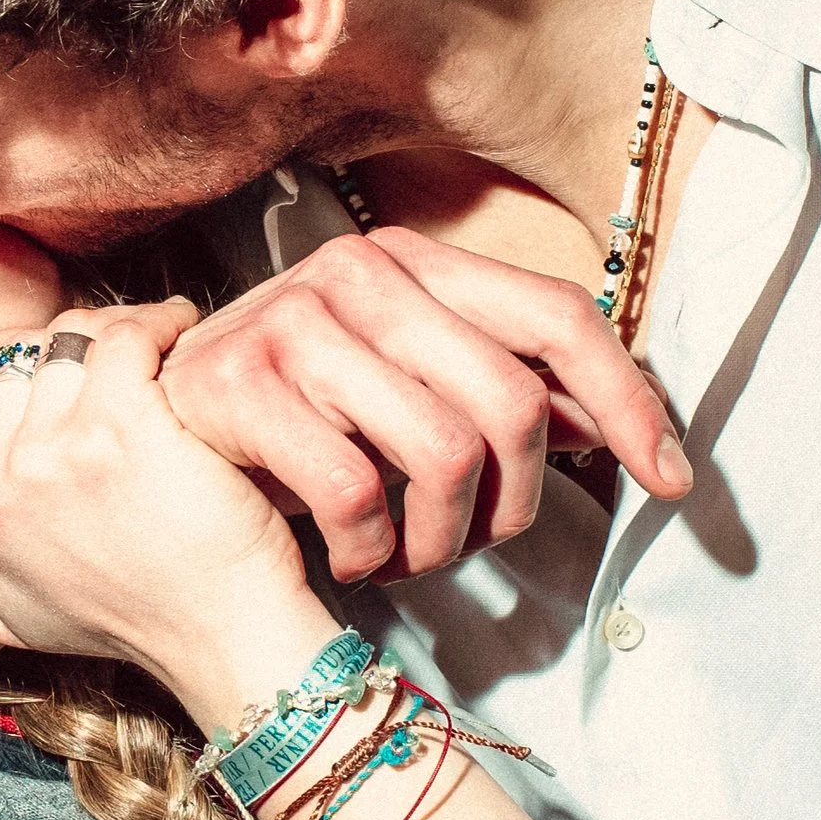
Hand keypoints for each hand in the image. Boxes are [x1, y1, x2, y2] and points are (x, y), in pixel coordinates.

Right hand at [0, 304, 335, 725]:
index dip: (16, 358)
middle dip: (72, 343)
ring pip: (73, 336)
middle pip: (21, 352)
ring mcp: (53, 449)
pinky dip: (161, 324)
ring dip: (121, 330)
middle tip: (121, 355)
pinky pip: (127, 336)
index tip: (66, 367)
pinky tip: (182, 338)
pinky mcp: (120, 426)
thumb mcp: (7, 622)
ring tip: (156, 347)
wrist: (216, 639)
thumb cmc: (125, 623)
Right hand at [159, 226, 692, 583]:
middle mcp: (359, 273)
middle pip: (513, 400)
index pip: (559, 315)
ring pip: (445, 454)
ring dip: (443, 541)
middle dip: (519, 502)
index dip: (630, 400)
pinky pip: (356, 494)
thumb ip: (503, 395)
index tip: (669, 480)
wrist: (152, 439)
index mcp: (416, 261)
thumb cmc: (296, 421)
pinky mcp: (239, 387)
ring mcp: (294, 323)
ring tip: (412, 556)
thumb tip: (623, 429)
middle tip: (482, 541)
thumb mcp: (406, 391)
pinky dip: (369, 551)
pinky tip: (355, 557)